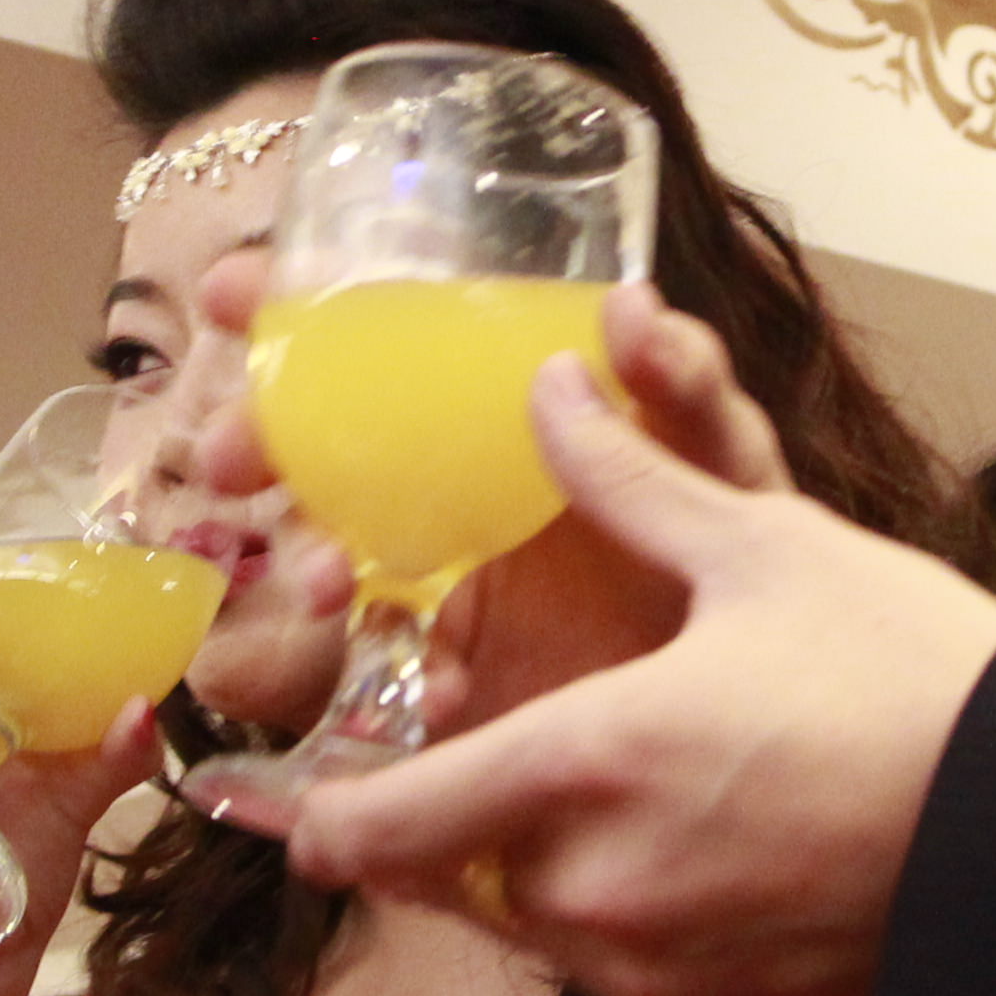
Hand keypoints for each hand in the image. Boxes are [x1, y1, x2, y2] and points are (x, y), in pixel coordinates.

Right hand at [186, 280, 787, 840]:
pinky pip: (384, 669)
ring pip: (332, 549)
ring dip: (309, 555)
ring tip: (327, 581)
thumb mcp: (725, 462)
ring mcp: (443, 579)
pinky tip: (430, 688)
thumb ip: (683, 390)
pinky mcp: (452, 673)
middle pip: (320, 440)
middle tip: (229, 456)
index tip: (225, 291)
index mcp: (504, 407)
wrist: (770, 704)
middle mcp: (454, 482)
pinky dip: (386, 677)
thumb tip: (630, 302)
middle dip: (257, 435)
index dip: (290, 305)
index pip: (379, 333)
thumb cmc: (747, 554)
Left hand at [273, 346, 995, 995]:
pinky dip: (626, 917)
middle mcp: (597, 891)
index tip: (293, 807)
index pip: (382, 829)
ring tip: (630, 790)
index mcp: (583, 767)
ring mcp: (656, 975)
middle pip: (456, 876)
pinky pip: (619, 972)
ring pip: (537, 924)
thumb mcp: (769, 551)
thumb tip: (552, 387)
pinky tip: (704, 849)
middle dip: (464, 818)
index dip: (319, 821)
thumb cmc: (918, 681)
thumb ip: (631, 480)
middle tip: (509, 750)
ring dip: (545, 867)